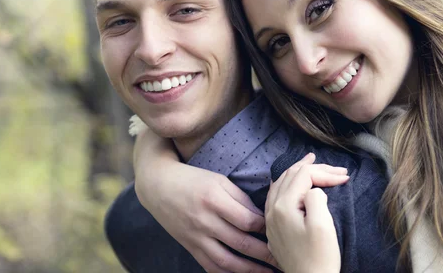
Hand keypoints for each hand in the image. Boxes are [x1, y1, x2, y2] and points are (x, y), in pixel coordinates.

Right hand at [133, 128, 277, 272]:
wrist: (158, 186)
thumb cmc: (192, 179)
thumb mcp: (218, 180)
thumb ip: (241, 198)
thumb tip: (263, 216)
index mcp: (214, 199)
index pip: (247, 220)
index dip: (267, 228)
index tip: (282, 230)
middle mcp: (204, 221)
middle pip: (241, 243)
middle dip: (266, 254)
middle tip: (285, 258)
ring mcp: (196, 237)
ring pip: (227, 261)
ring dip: (251, 270)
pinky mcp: (190, 247)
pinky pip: (211, 266)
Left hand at [265, 153, 346, 272]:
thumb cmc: (319, 258)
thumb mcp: (322, 225)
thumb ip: (316, 197)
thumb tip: (314, 189)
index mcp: (283, 206)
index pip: (304, 175)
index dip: (326, 173)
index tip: (345, 178)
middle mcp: (272, 209)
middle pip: (291, 175)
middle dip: (314, 168)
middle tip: (335, 167)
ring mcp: (271, 219)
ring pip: (281, 183)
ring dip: (298, 171)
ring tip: (311, 162)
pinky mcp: (274, 228)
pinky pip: (277, 195)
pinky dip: (288, 183)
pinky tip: (293, 182)